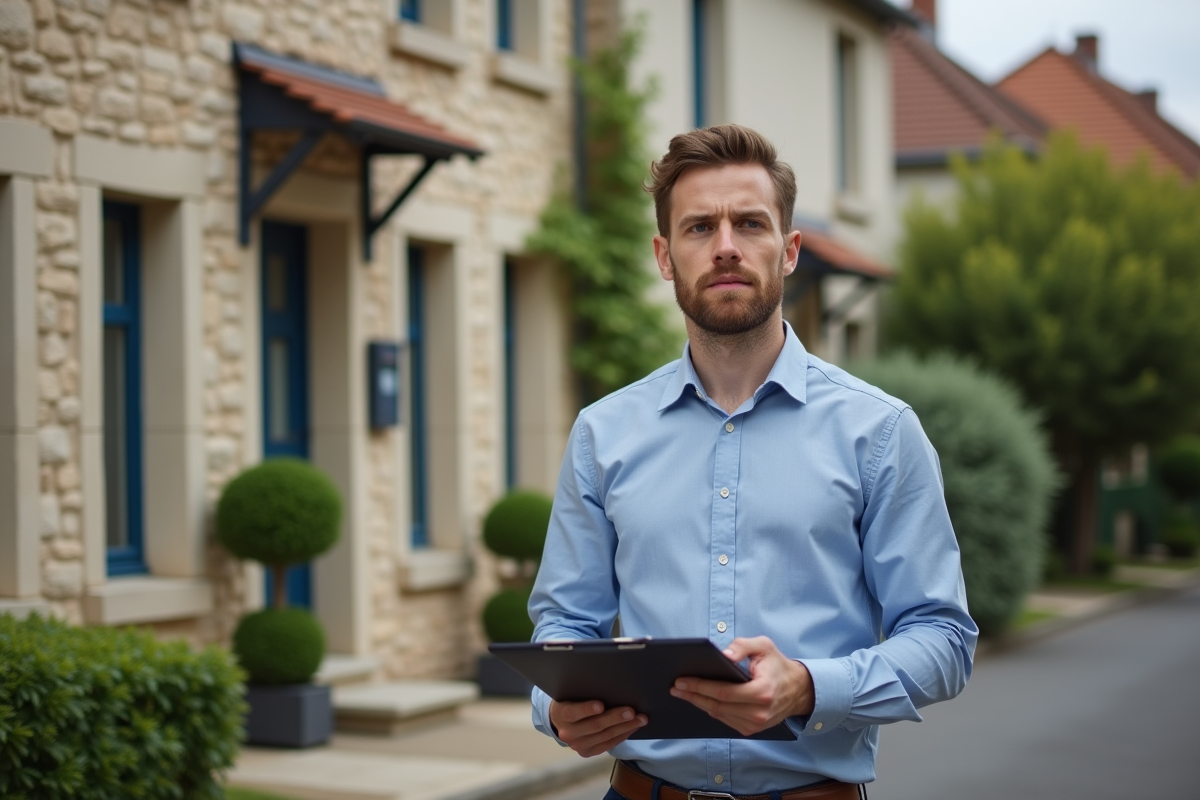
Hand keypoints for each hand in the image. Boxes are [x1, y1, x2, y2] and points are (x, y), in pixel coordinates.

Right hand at [549, 699, 647, 757]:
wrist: (560, 721)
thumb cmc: (570, 700)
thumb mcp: (570, 693)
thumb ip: (584, 692)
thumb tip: (610, 684)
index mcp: (560, 714)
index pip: (572, 712)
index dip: (586, 709)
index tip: (601, 705)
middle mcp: (567, 733)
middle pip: (594, 725)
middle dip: (615, 718)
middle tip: (632, 711)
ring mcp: (578, 745)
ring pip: (605, 736)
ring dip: (625, 727)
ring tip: (640, 719)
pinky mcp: (587, 752)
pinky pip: (609, 744)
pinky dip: (623, 735)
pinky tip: (633, 727)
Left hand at [669, 636, 814, 735]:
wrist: (797, 689)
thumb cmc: (776, 664)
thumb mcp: (763, 646)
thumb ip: (743, 646)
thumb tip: (724, 655)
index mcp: (762, 691)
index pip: (723, 692)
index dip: (700, 686)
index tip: (681, 680)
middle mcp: (759, 712)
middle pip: (717, 705)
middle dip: (693, 695)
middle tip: (675, 687)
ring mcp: (755, 724)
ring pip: (719, 715)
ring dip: (698, 703)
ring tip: (682, 692)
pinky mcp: (751, 729)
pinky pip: (725, 720)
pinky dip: (711, 710)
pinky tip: (699, 700)